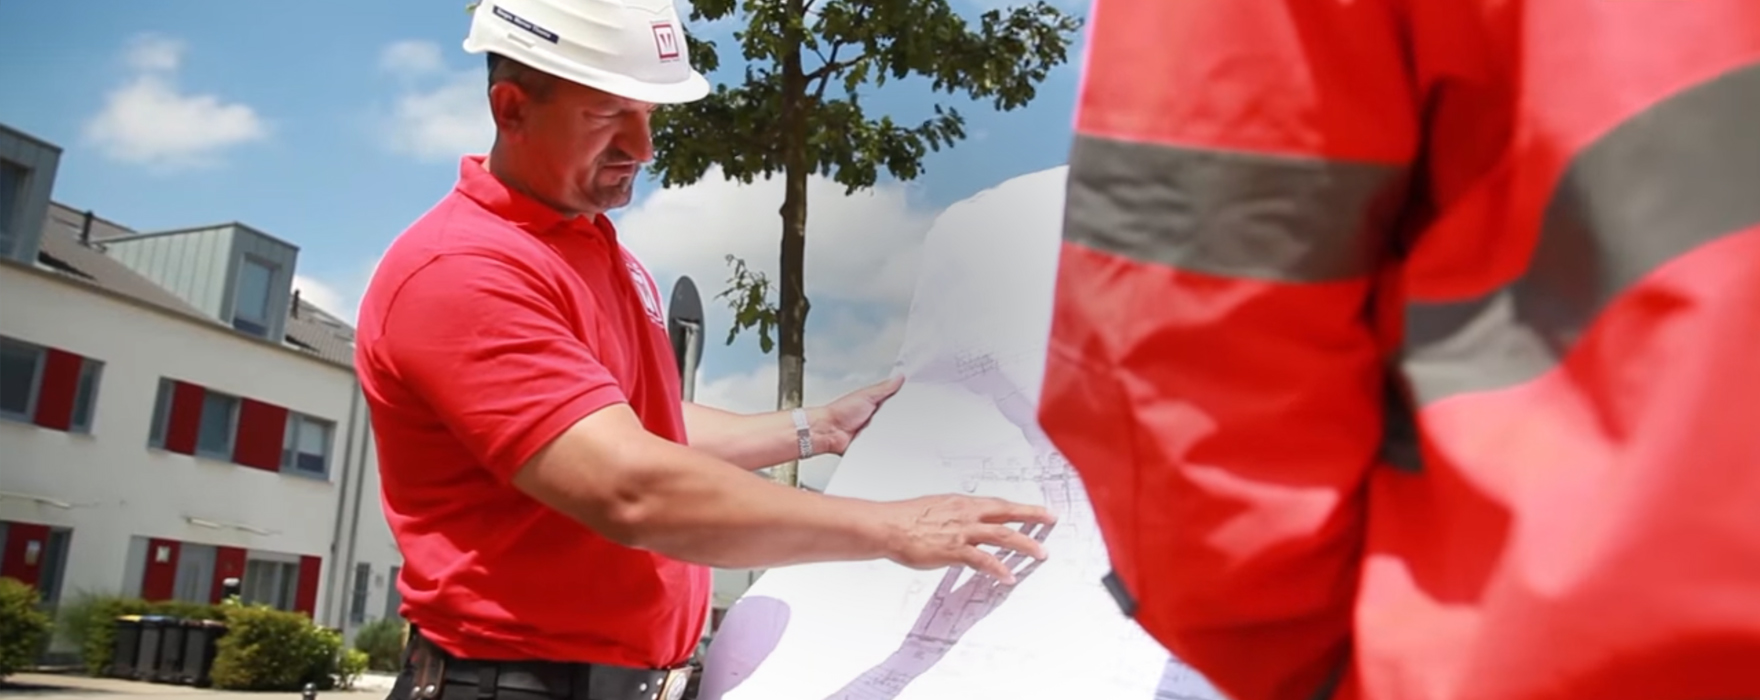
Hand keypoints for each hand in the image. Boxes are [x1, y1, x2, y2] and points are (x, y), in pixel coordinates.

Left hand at [813, 375, 905, 454]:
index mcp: (876, 404)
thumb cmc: (840, 412)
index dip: (907, 402)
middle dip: (903, 420)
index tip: (917, 401)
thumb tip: (899, 377)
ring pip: (892, 433)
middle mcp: (876, 418)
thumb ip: (885, 388)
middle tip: (907, 418)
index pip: (897, 402)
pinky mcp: (872, 445)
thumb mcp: (867, 395)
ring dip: (894, 433)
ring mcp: (874, 432)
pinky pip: (884, 446)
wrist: (829, 432)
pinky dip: (887, 446)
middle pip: (897, 419)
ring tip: (894, 430)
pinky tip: (889, 443)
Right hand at [875, 495, 1054, 582]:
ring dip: (1025, 544)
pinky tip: (1008, 577)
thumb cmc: (905, 517)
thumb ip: (953, 514)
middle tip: (1052, 520)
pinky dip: (998, 568)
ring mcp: (962, 532)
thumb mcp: (935, 508)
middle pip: (1008, 514)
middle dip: (1033, 517)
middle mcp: (967, 514)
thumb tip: (961, 520)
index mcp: (962, 503)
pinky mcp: (954, 550)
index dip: (1021, 507)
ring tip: (1041, 554)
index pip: (999, 504)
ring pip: (1002, 535)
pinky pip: (982, 560)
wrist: (888, 525)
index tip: (1039, 510)